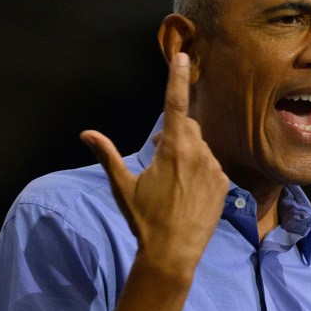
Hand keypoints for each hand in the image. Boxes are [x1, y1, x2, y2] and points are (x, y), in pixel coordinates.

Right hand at [80, 52, 228, 279]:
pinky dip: (200, 171)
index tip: (183, 56)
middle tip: (157, 155)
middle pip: (187, 127)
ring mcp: (213, 168)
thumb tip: (86, 134)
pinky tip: (188, 193)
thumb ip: (107, 155)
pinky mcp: (224, 183)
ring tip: (172, 181)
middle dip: (174, 133)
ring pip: (200, 147)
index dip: (177, 77)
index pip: (175, 103)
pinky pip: (211, 166)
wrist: (173, 253)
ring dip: (187, 154)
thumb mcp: (122, 186)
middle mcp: (197, 153)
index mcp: (172, 148)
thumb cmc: (144, 219)